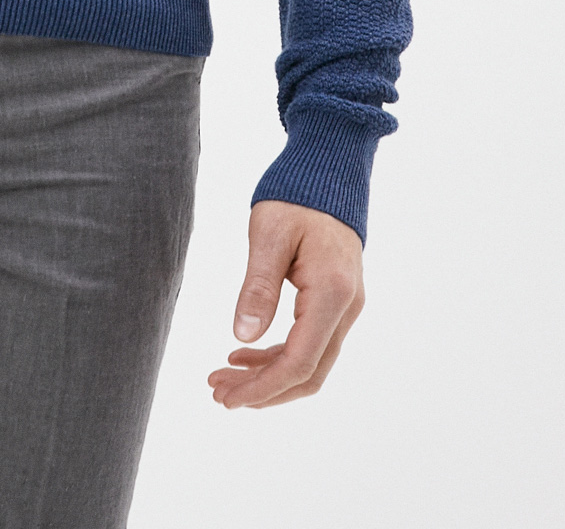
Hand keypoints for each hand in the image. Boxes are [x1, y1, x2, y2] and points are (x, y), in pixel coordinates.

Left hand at [208, 199, 364, 408]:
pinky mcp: (337, 300)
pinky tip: (245, 351)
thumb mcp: (269, 234)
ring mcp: (346, 306)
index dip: (262, 387)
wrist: (330, 168)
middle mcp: (347, 307)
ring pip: (310, 362)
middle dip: (262, 390)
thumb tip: (242, 337)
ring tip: (224, 374)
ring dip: (268, 376)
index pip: (299, 362)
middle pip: (308, 373)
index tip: (226, 397)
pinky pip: (311, 342)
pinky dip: (278, 355)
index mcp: (331, 293)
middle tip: (218, 391)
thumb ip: (258, 287)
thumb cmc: (296, 194)